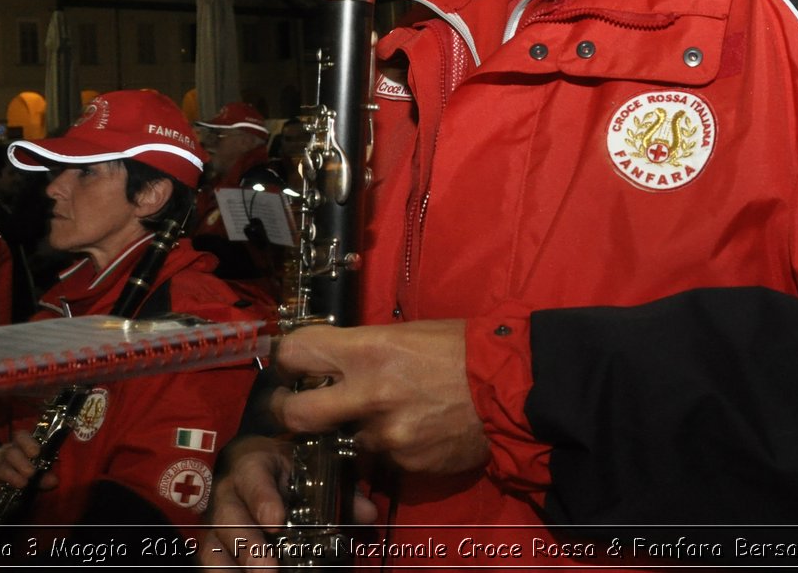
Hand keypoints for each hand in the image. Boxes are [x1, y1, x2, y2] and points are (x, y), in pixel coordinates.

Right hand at [0, 432, 57, 500]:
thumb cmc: (21, 474)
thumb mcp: (35, 474)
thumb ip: (44, 476)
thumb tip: (54, 481)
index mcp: (19, 447)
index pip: (21, 437)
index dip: (28, 442)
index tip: (36, 452)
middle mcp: (5, 454)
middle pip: (10, 453)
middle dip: (21, 462)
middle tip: (31, 473)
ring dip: (11, 475)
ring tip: (22, 484)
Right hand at [200, 437, 380, 567]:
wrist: (254, 465)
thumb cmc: (285, 468)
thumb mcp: (308, 467)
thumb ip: (338, 490)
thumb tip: (367, 513)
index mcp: (251, 465)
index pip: (254, 478)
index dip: (263, 500)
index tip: (276, 522)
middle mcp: (227, 492)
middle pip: (229, 518)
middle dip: (249, 546)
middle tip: (268, 569)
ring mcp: (215, 520)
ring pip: (214, 545)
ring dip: (234, 567)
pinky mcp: (213, 543)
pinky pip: (212, 561)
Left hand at [268, 320, 487, 477]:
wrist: (510, 387)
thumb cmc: (461, 348)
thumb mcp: (406, 333)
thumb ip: (363, 349)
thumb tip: (332, 362)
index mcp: (367, 351)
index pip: (296, 354)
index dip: (287, 360)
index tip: (292, 367)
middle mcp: (367, 394)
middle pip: (296, 413)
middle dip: (290, 410)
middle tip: (297, 407)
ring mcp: (384, 434)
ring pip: (344, 439)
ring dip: (355, 430)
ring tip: (390, 414)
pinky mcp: (403, 463)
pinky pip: (381, 457)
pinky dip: (390, 447)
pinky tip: (415, 430)